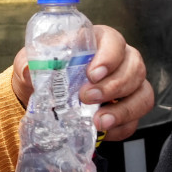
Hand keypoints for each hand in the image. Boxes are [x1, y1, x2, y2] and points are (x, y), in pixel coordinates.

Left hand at [11, 25, 152, 141]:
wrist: (41, 95)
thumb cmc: (42, 71)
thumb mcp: (30, 62)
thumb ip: (28, 62)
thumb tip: (29, 70)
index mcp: (97, 42)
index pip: (114, 41)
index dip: (109, 57)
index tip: (92, 74)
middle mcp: (120, 61)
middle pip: (134, 68)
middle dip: (113, 86)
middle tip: (87, 97)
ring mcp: (128, 85)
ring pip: (142, 94)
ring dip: (123, 109)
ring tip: (100, 120)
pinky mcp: (128, 108)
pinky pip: (136, 119)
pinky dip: (122, 126)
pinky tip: (104, 130)